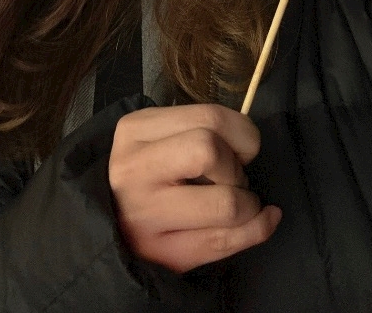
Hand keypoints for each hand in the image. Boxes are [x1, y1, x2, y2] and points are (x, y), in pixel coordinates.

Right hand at [108, 103, 280, 272]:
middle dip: (236, 166)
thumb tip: (249, 142)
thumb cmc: (145, 173)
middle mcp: (135, 170)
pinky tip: (262, 220)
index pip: (210, 117)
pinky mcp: (163, 254)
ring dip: (248, 203)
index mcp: (136, 130)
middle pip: (210, 151)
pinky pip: (227, 241)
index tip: (239, 148)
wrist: (109, 224)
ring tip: (235, 202)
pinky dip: (258, 229)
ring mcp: (147, 215)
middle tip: (230, 178)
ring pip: (226, 203)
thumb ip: (197, 129)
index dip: (241, 133)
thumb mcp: (156, 136)